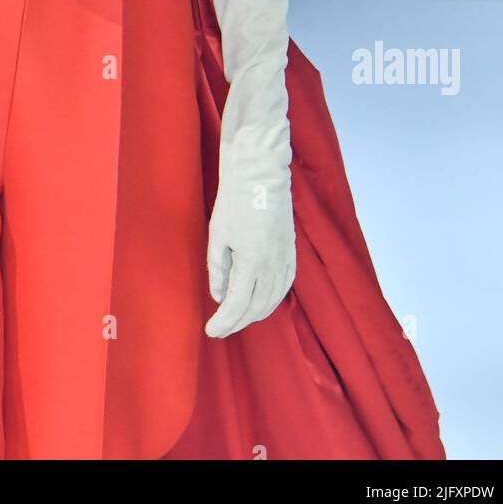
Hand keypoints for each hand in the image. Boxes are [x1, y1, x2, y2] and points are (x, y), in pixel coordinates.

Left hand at [204, 129, 295, 337]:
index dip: (224, 322)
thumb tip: (219, 295)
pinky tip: (261, 302)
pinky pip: (285, 286)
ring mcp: (285, 258)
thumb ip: (218, 268)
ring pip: (274, 300)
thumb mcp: (218, 233)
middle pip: (257, 308)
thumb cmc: (234, 199)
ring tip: (237, 318)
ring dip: (255, 314)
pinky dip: (272, 300)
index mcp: (252, 262)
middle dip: (238, 322)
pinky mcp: (291, 251)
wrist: (260, 172)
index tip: (211, 331)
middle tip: (221, 327)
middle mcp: (273, 265)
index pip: (238, 305)